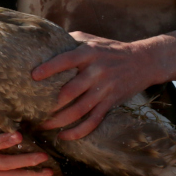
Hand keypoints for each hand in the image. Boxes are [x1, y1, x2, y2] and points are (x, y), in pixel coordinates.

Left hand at [32, 28, 175, 139]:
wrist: (144, 61)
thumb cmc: (110, 49)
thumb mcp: (92, 39)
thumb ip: (70, 41)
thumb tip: (44, 42)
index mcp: (89, 53)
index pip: (67, 60)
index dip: (50, 68)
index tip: (33, 76)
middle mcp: (97, 72)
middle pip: (70, 91)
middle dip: (50, 103)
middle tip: (32, 109)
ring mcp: (105, 89)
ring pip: (79, 110)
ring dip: (59, 121)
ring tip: (43, 125)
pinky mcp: (111, 103)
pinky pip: (93, 121)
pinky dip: (78, 132)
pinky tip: (63, 136)